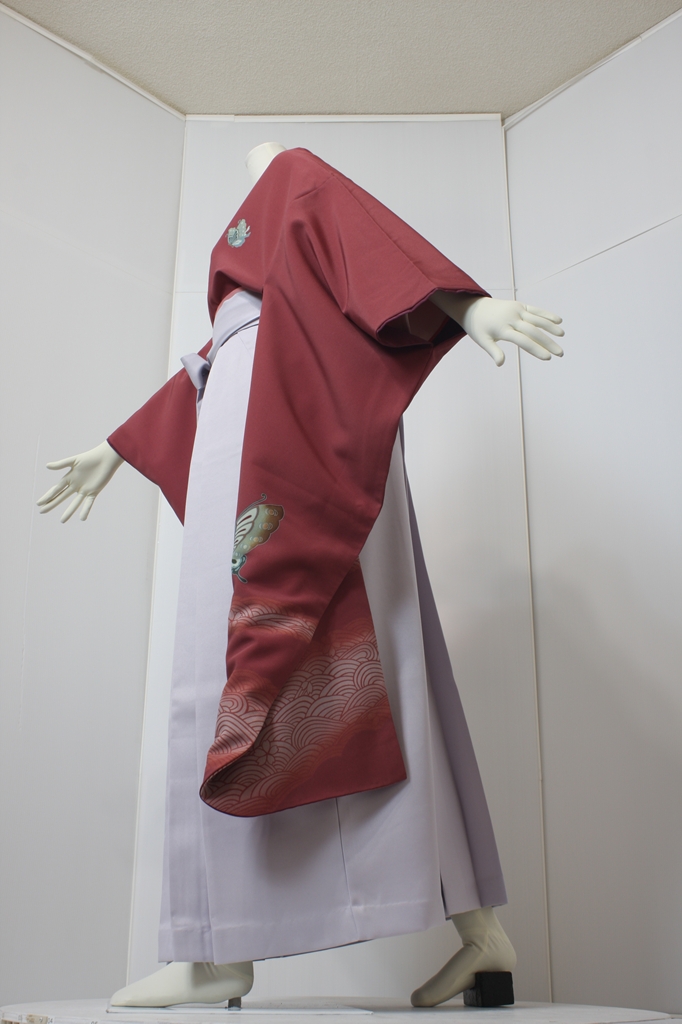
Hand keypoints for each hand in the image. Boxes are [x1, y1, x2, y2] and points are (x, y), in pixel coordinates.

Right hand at [36, 441, 123, 522]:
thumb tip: (47, 466)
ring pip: (75, 503)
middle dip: (52, 504)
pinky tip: (82, 518)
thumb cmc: (90, 457)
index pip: (56, 489)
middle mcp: (75, 485)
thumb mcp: (73, 461)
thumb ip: (61, 464)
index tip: (38, 503)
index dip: (47, 496)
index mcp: (69, 478)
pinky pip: (89, 503)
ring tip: (62, 521)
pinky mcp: (94, 492)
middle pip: (61, 497)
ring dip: (68, 512)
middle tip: (42, 511)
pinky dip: (86, 510)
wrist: (105, 458)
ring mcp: (84, 490)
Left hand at [431, 293, 563, 366]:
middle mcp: (511, 318)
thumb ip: (493, 351)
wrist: (474, 307)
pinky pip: (535, 310)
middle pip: (533, 331)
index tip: (547, 358)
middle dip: (548, 342)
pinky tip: (559, 321)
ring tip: (562, 336)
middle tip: (560, 353)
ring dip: (551, 327)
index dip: (536, 349)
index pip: (523, 341)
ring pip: (537, 319)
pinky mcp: (519, 305)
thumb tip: (500, 364)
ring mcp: (516, 310)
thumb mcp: (483, 341)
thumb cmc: (478, 328)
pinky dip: (547, 315)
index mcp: (502, 329)